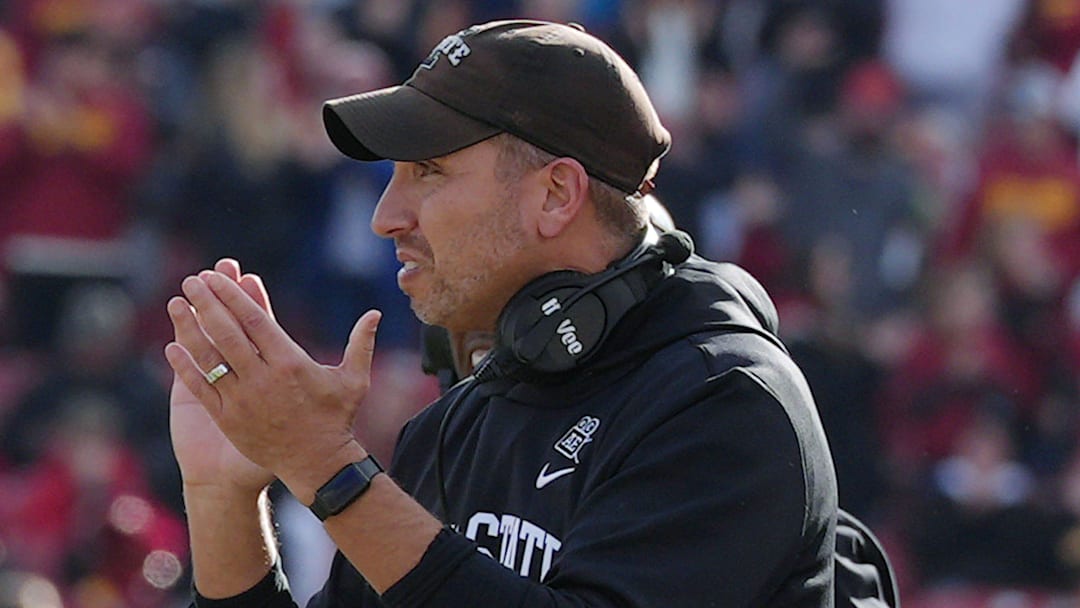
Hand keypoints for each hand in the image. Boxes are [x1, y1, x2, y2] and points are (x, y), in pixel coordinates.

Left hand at [164, 265, 378, 503]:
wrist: (317, 465)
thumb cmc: (337, 420)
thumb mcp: (354, 381)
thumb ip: (361, 344)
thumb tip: (374, 314)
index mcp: (291, 363)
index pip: (255, 321)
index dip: (234, 296)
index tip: (217, 277)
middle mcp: (264, 378)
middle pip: (228, 333)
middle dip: (208, 303)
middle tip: (193, 281)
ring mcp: (243, 400)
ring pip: (210, 357)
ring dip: (190, 328)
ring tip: (175, 304)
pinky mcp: (228, 419)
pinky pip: (202, 389)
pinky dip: (186, 368)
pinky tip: (172, 347)